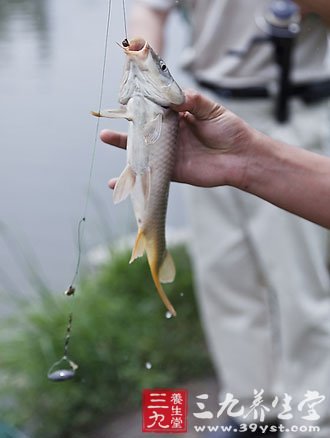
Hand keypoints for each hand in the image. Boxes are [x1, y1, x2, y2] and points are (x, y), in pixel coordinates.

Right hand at [100, 89, 255, 188]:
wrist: (242, 157)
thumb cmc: (230, 130)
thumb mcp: (211, 109)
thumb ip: (192, 100)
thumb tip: (173, 96)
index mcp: (179, 116)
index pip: (156, 108)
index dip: (142, 104)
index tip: (127, 98)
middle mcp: (171, 134)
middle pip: (144, 128)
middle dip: (127, 124)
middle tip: (109, 118)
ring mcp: (170, 153)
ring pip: (144, 149)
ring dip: (124, 146)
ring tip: (106, 137)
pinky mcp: (172, 171)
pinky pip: (151, 173)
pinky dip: (135, 177)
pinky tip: (116, 181)